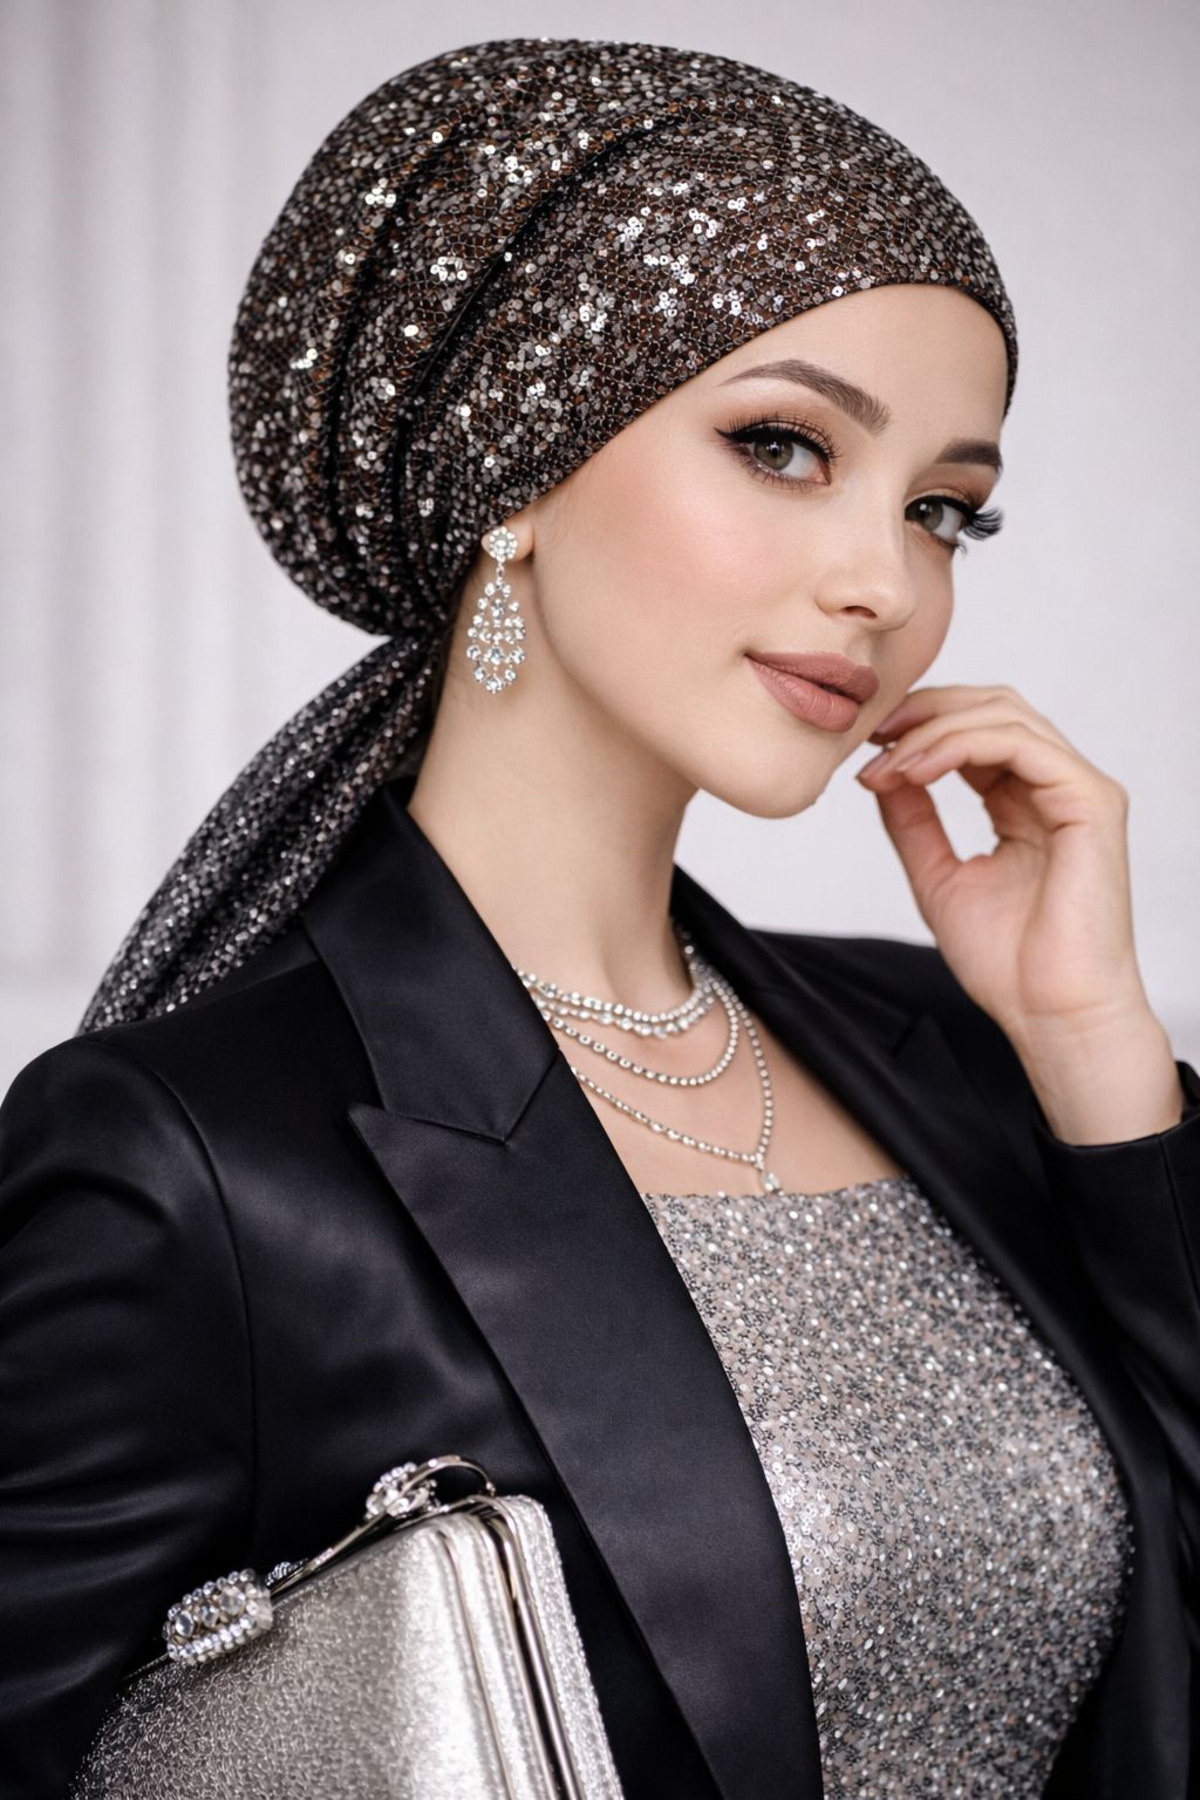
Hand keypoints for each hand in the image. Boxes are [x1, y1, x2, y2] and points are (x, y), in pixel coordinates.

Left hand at [854, 682, 1150, 1043]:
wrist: (1050, 1016)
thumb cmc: (1009, 965)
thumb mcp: (938, 878)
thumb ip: (913, 822)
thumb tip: (879, 773)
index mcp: (1026, 803)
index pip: (975, 731)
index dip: (918, 725)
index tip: (863, 745)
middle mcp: (1057, 788)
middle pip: (992, 706)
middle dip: (924, 711)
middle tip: (870, 733)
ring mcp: (1079, 791)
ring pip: (1004, 715)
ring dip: (933, 729)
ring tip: (886, 760)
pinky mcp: (1091, 802)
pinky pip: (1022, 744)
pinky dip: (961, 744)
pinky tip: (917, 769)